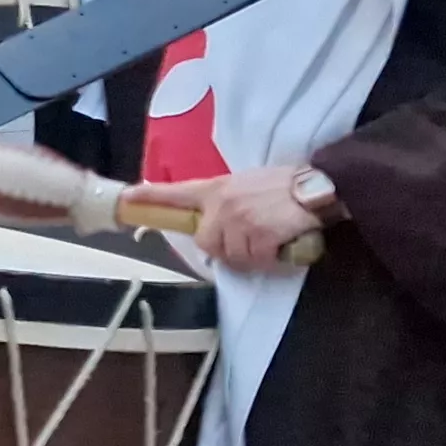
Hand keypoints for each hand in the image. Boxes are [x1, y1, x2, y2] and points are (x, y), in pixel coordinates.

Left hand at [124, 165, 324, 272]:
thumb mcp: (248, 184)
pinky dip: (272, 261)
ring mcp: (239, 221)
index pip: (177, 192)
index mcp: (217, 188)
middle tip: (255, 240)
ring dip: (254, 257)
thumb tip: (215, 225)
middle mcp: (221, 205)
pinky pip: (257, 262)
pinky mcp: (258, 236)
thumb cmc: (287, 185)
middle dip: (229, 249)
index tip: (127, 198)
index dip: (150, 197)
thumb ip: (226, 202)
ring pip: (233, 257)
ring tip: (273, 239)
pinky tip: (283, 245)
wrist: (319, 186)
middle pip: (207, 244)